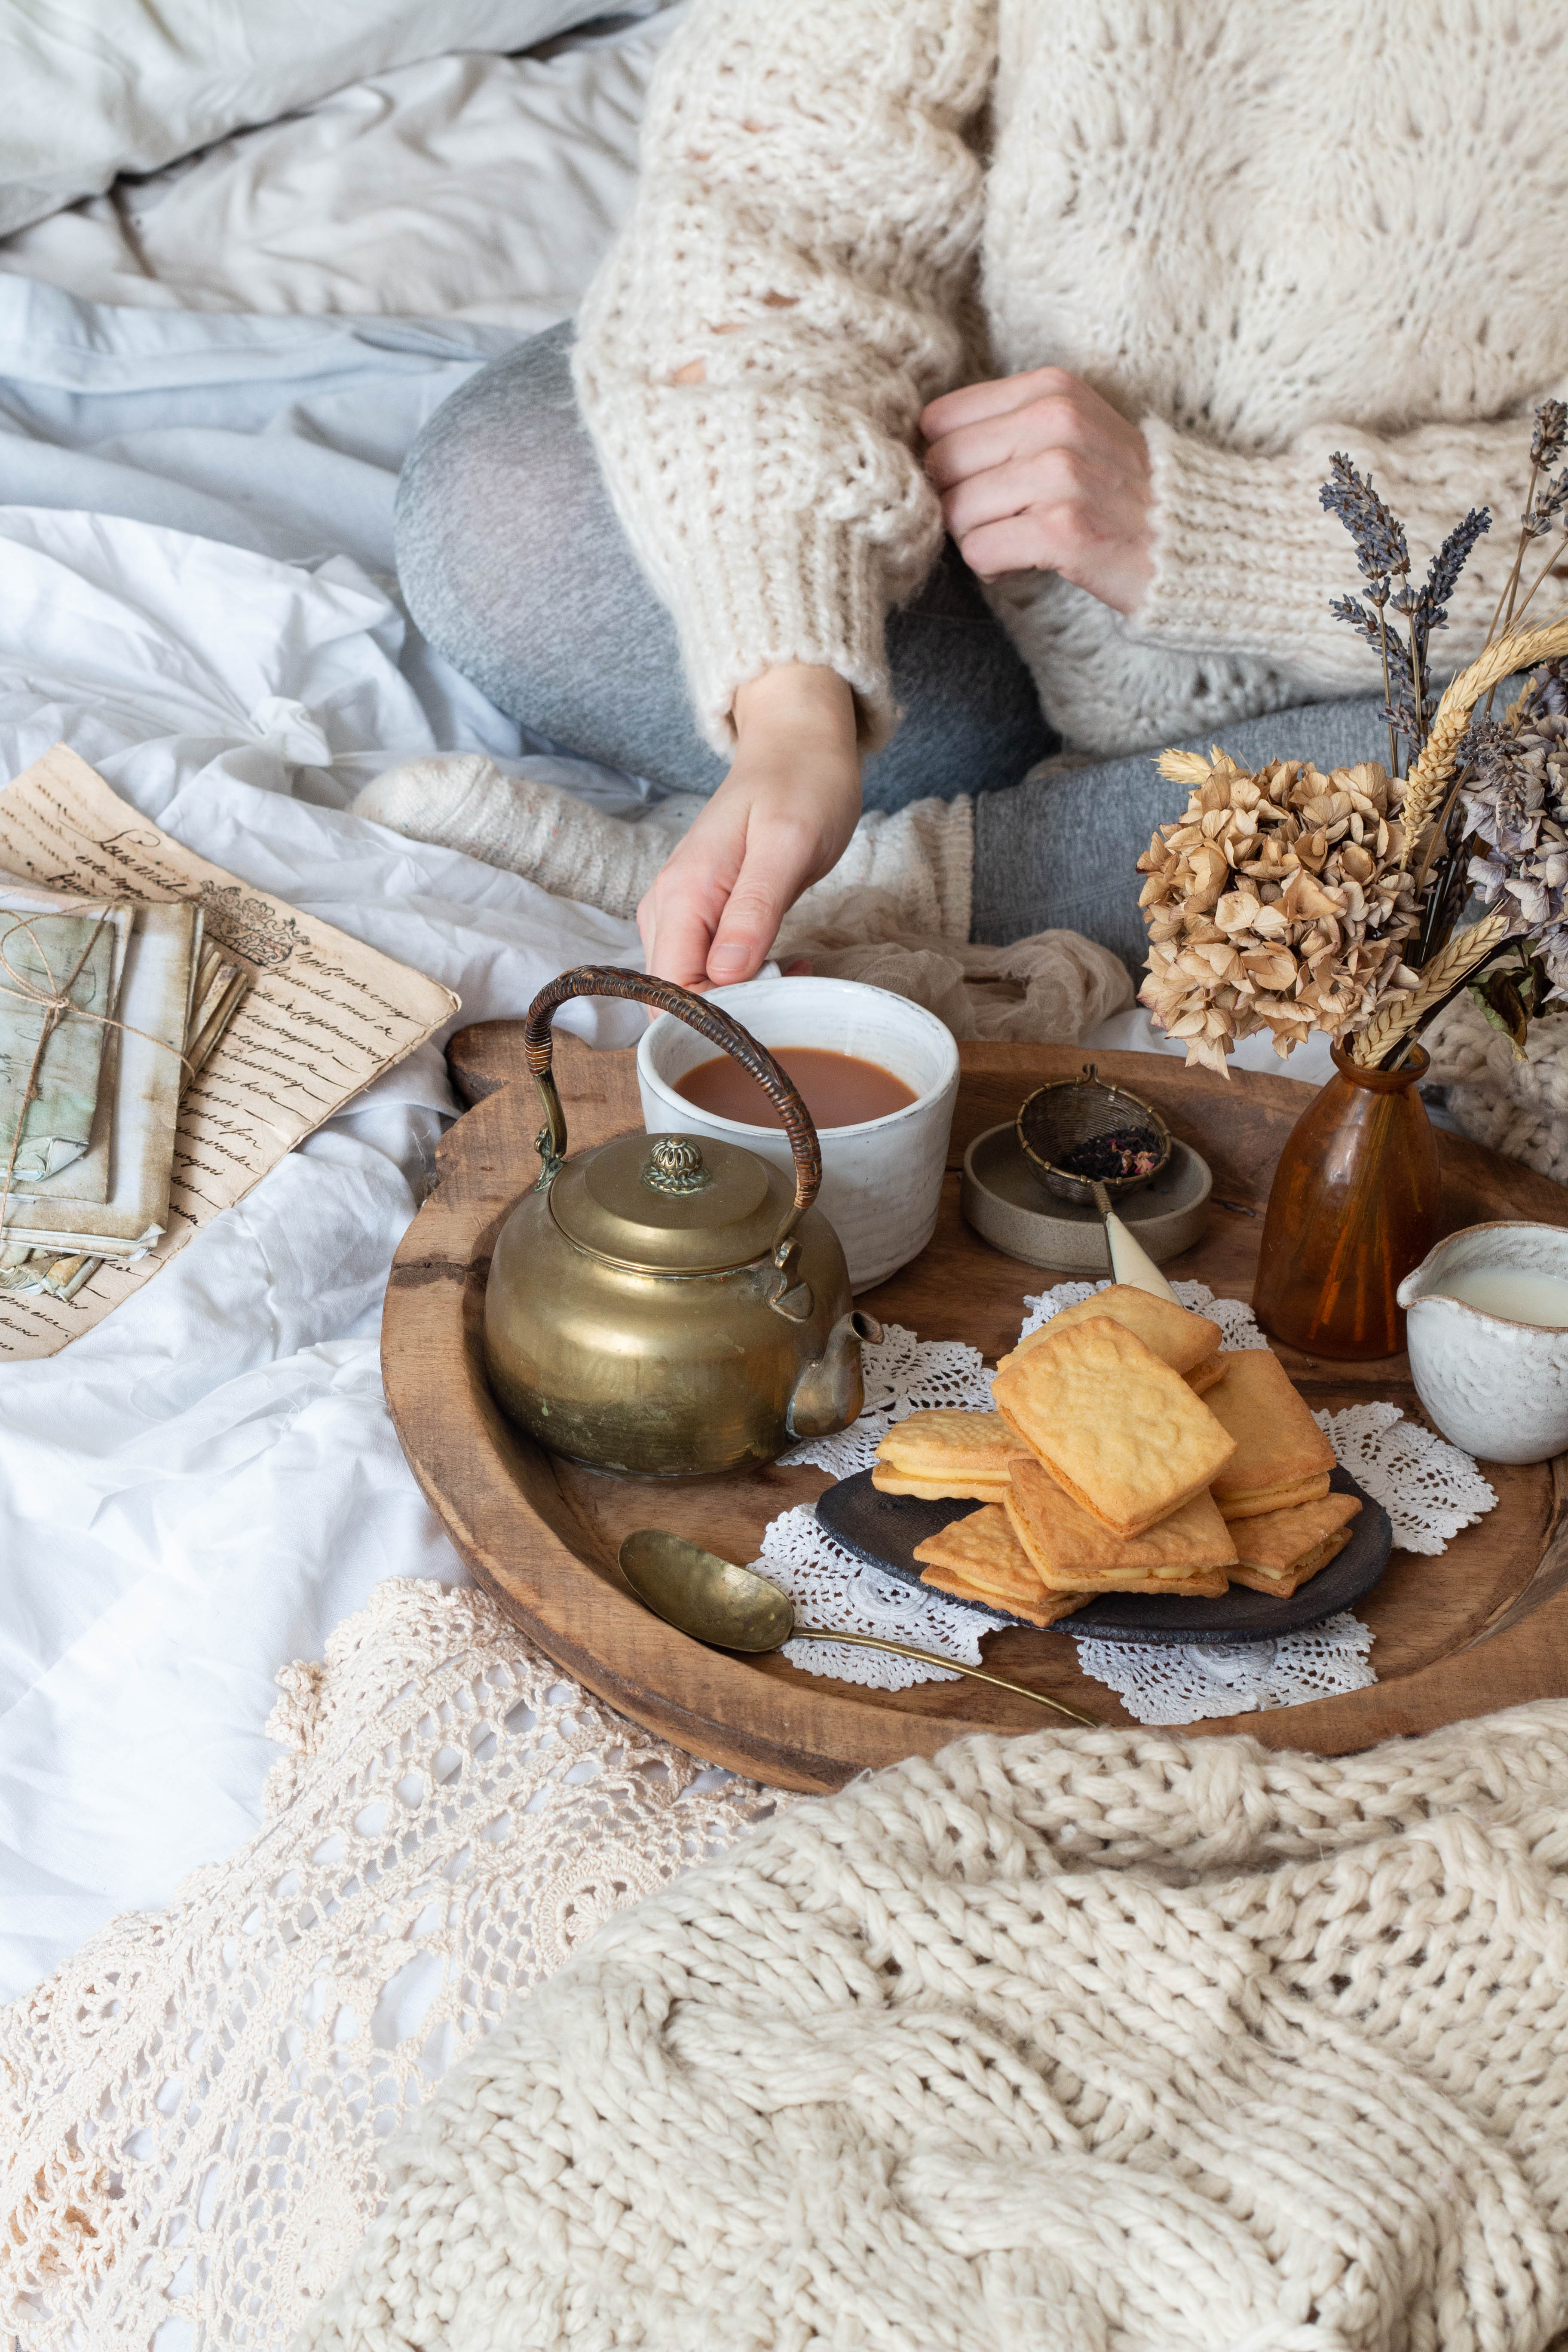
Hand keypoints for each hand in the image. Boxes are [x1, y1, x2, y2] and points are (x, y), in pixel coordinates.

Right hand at [638, 664, 860, 989]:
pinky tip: (788, 962)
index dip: (718, 1015)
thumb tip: (724, 973)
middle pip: (676, 996)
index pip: (671, 990)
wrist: (797, 744)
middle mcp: (667, 908)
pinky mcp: (700, 914)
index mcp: (681, 894)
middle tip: (793, 987)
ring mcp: (680, 912)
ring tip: (798, 971)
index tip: (772, 1003)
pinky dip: (748, 978)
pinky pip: (709, 967)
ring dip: (745, 997)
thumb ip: (754, 910)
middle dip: (733, 1012)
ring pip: (692, 986)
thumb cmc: (801, 785)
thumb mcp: (788, 845)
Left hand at [921, 366, 1152, 613]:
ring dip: (977, 538)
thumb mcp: (1070, 430)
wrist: (1193, 536)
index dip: (948, 461)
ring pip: (956, 512)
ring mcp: (1060, 475)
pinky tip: (1030, 559)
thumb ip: (1005, 425)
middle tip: (999, 517)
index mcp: (1051, 388)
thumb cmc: (1119, 489)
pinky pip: (980, 551)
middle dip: (956, 502)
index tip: (982, 480)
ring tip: (1020, 538)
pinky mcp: (1063, 530)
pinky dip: (993, 565)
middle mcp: (1055, 422)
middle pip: (942, 466)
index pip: (941, 420)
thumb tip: (924, 448)